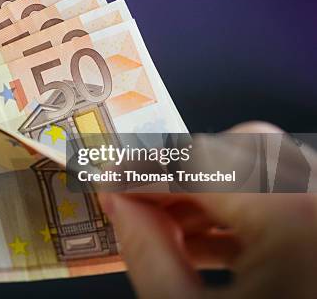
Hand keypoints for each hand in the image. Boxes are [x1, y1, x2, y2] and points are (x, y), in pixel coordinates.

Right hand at [99, 123, 316, 297]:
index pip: (202, 164)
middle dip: (179, 172)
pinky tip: (200, 243)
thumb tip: (120, 205)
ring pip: (264, 170)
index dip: (144, 172)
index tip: (107, 183)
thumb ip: (148, 255)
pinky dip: (238, 212)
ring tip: (162, 228)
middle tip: (135, 201)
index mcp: (296, 220)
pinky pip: (285, 199)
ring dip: (205, 191)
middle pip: (240, 149)